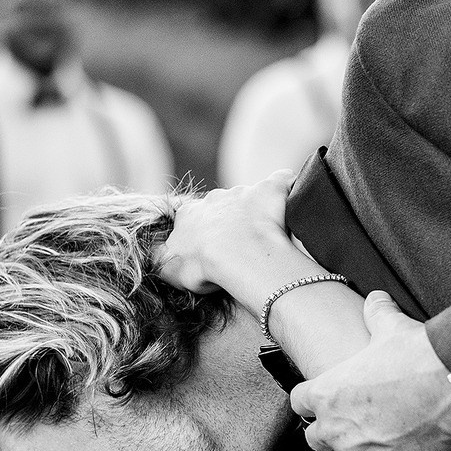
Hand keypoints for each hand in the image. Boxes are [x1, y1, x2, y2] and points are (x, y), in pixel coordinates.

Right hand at [157, 170, 295, 316]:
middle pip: (223, 208)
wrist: (238, 256)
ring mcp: (243, 192)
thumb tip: (159, 257)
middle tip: (244, 249)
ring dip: (258, 213)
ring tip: (268, 237)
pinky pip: (282, 180)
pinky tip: (291, 203)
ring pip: (251, 197)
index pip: (195, 220)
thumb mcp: (170, 269)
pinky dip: (286, 188)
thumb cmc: (204, 266)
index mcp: (189, 215)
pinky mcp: (270, 190)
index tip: (216, 254)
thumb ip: (162, 259)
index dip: (206, 237)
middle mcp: (214, 199)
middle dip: (232, 223)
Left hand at [290, 292, 450, 450]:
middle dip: (334, 436)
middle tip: (361, 429)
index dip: (316, 404)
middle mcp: (333, 428)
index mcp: (325, 391)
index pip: (299, 404)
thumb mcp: (390, 326)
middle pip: (315, 441)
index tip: (334, 404)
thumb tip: (376, 298)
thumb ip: (376, 314)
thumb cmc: (419, 352)